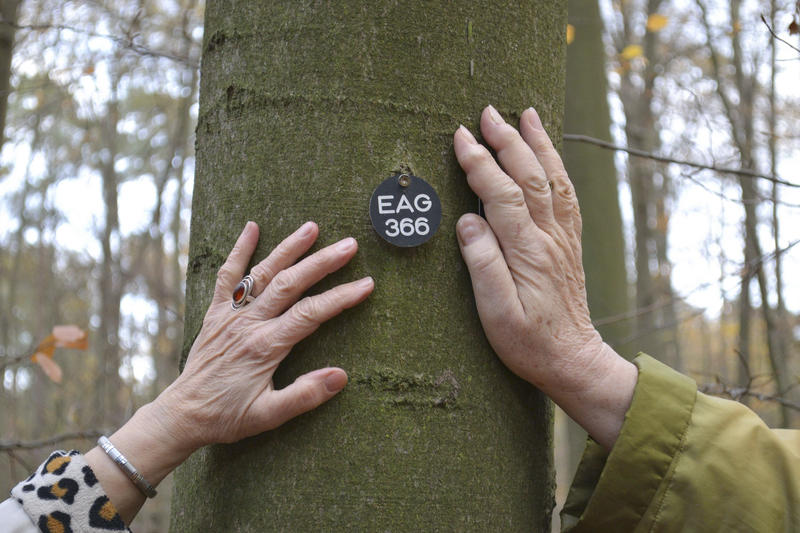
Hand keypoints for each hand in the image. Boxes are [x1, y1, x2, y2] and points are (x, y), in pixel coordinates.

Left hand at [87, 222, 372, 523]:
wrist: (183, 415)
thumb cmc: (228, 417)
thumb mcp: (268, 415)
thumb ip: (304, 396)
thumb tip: (340, 375)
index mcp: (265, 346)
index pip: (311, 314)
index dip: (341, 297)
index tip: (366, 284)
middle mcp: (249, 323)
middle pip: (291, 283)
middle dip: (322, 262)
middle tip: (350, 245)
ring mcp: (231, 314)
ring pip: (263, 272)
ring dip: (288, 248)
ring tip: (312, 227)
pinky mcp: (216, 312)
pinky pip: (227, 276)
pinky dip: (238, 250)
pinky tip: (251, 227)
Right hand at [453, 106, 635, 447]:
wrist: (573, 359)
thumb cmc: (529, 341)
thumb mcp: (495, 313)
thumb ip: (482, 264)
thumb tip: (468, 221)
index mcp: (527, 252)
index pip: (501, 194)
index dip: (480, 163)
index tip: (460, 137)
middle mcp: (550, 238)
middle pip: (530, 176)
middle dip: (508, 140)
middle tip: (487, 113)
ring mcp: (563, 238)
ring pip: (553, 179)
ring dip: (538, 144)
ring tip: (525, 115)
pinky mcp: (568, 243)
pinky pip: (566, 195)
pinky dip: (556, 166)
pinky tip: (548, 154)